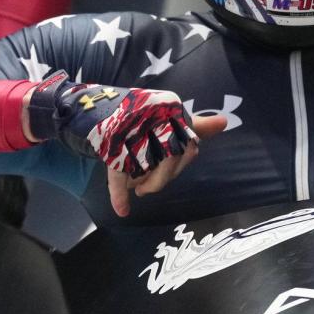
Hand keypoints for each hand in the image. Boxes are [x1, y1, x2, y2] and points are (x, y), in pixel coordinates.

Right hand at [24, 72, 227, 216]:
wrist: (89, 105)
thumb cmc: (135, 116)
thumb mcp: (166, 115)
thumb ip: (194, 124)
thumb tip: (225, 122)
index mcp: (169, 108)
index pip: (190, 146)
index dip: (180, 164)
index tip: (170, 167)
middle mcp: (152, 117)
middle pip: (171, 160)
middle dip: (162, 178)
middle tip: (148, 184)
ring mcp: (131, 132)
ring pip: (148, 168)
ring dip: (144, 183)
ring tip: (138, 186)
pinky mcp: (110, 146)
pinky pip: (118, 174)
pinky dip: (119, 195)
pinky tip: (123, 209)